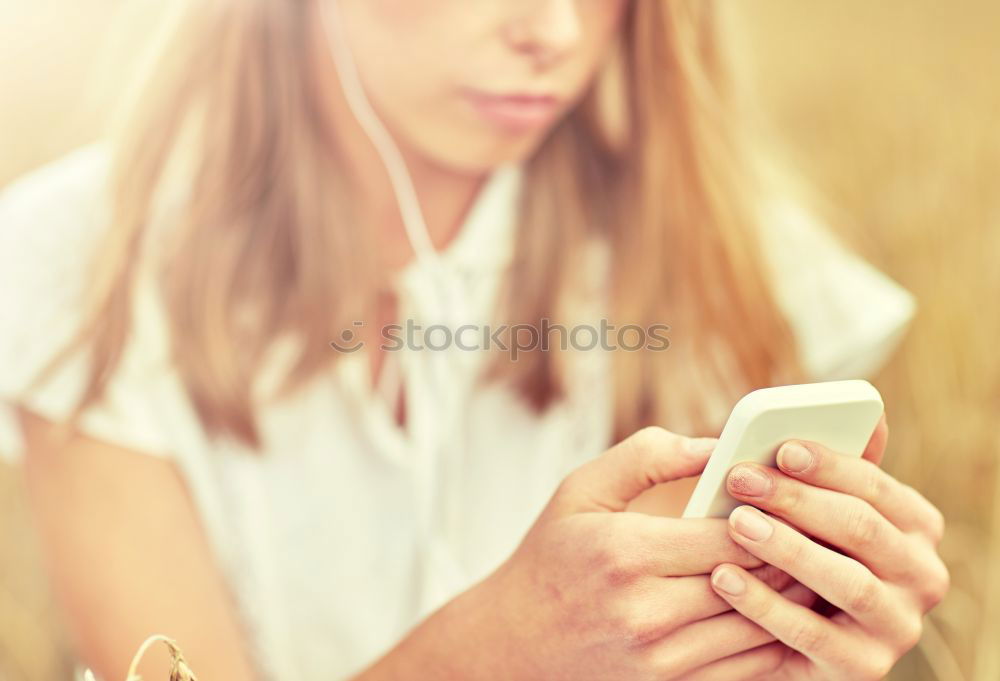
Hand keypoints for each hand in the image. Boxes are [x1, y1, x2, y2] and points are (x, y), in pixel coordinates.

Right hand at [472, 427, 809, 680]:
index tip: (799, 494)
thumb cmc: (551, 555)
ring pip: (759, 627)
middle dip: (796, 552)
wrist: (514, 643)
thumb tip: (716, 445)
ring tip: (818, 564)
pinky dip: (774, 636)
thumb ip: (648, 455)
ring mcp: (660, 660)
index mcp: (625, 553)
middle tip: (826, 526)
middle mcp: (646, 612)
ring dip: (794, 597)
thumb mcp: (582, 488)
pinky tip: (786, 610)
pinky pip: (747, 667)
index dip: (776, 513)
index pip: (731, 534)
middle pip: (754, 581)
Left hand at [692, 416, 948, 679]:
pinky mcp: (862, 668)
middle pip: (860, 528)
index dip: (828, 464)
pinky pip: (811, 635)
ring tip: (736, 524)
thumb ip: (838, 467)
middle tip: (741, 479)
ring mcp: (897, 626)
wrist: (780, 633)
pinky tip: (723, 578)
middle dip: (797, 499)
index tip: (782, 447)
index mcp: (914, 525)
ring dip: (788, 548)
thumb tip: (869, 415)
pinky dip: (765, 604)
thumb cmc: (800, 547)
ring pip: (846, 582)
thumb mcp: (820, 508)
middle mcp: (921, 575)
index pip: (875, 486)